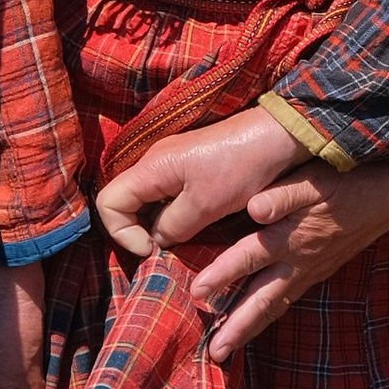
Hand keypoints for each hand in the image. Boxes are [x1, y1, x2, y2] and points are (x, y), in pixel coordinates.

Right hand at [96, 107, 307, 259]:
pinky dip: (174, 216)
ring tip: (181, 243)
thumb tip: (155, 241)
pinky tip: (195, 227)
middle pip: (125, 202)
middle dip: (137, 232)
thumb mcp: (206, 205)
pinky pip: (168, 196)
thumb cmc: (243, 167)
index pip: (108, 202)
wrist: (280, 136)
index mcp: (152, 167)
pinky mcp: (192, 168)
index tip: (150, 249)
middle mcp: (156, 162)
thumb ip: (172, 226)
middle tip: (165, 252)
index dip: (121, 232)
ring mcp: (173, 164)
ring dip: (158, 226)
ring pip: (147, 202)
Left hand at [184, 162, 388, 360]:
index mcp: (293, 237)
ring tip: (225, 350)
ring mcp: (312, 270)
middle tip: (214, 354)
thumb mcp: (317, 178)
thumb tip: (254, 209)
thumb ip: (284, 195)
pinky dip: (268, 315)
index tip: (195, 293)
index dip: (222, 274)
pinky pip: (288, 299)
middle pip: (263, 300)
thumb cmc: (351, 179)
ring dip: (249, 328)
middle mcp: (300, 262)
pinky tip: (256, 322)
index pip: (249, 257)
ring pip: (276, 306)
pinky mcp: (320, 271)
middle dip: (237, 327)